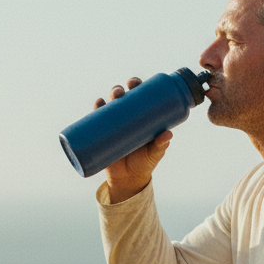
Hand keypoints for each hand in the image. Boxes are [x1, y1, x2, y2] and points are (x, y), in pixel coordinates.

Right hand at [98, 78, 173, 203]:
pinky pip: (96, 120)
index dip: (136, 86)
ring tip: (109, 98)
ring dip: (108, 97)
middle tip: (122, 91)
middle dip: (120, 89)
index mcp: (141, 117)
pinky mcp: (102, 135)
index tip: (136, 83)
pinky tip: (97, 104)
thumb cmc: (144, 163)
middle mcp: (126, 118)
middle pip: (122, 97)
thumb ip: (161, 145)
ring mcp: (113, 125)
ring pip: (109, 106)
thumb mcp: (154, 154)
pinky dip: (96, 110)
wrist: (129, 180)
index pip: (138, 97)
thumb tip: (167, 134)